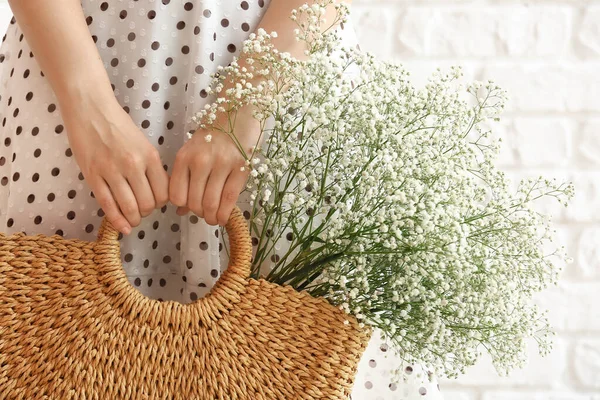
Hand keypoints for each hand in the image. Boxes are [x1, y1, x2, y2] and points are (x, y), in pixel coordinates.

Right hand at [62, 94, 169, 234]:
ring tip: (133, 219)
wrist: (90, 109)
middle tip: (143, 211)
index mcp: (150, 156)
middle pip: (148, 203)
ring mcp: (112, 171)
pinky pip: (108, 205)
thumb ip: (151, 166)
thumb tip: (159, 192)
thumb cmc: (118, 125)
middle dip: (147, 213)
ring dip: (133, 218)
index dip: (162, 203)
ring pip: (129, 207)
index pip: (164, 192)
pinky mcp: (93, 175)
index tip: (156, 203)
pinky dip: (117, 220)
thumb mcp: (143, 143)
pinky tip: (122, 227)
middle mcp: (133, 165)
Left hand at [169, 117, 259, 225]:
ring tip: (214, 219)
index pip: (177, 195)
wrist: (239, 112)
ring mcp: (221, 164)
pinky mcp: (241, 167)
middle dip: (200, 214)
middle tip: (205, 215)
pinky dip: (224, 214)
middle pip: (194, 202)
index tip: (190, 208)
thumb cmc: (214, 135)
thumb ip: (185, 179)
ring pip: (211, 203)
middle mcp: (200, 161)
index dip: (184, 207)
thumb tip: (181, 210)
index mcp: (184, 157)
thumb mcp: (193, 152)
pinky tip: (223, 218)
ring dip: (211, 217)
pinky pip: (229, 198)